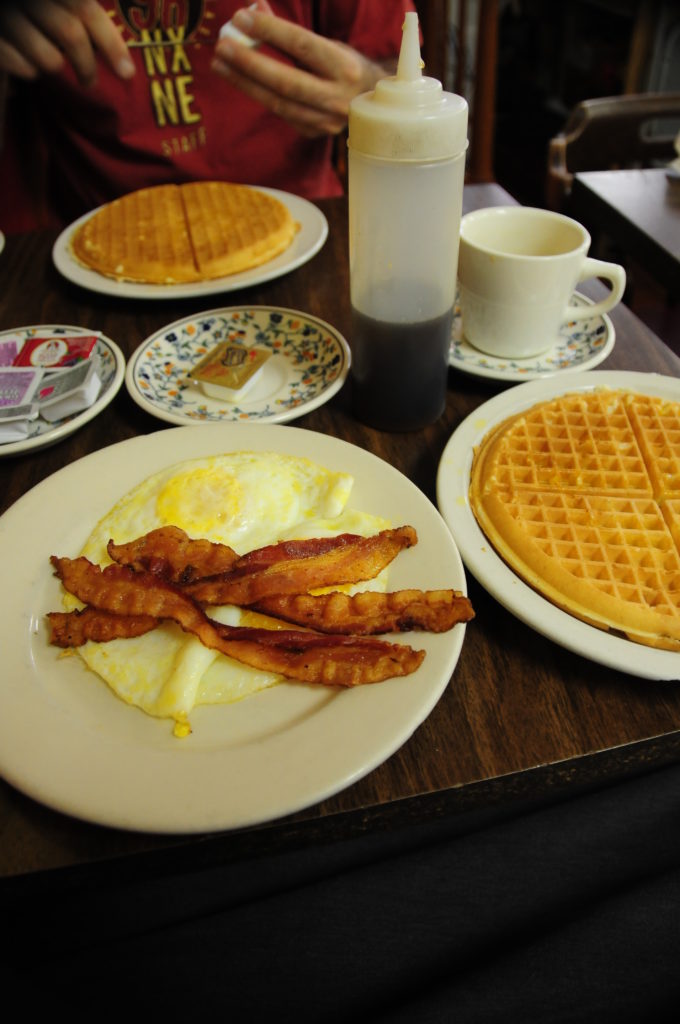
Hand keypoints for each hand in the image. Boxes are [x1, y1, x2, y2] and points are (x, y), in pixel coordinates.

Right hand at [0, 0, 134, 86]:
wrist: (2, 25)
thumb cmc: (35, 16)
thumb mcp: (61, 9)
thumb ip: (82, 16)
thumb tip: (122, 58)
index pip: (86, 9)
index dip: (111, 43)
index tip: (127, 73)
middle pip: (71, 34)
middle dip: (87, 66)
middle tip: (90, 82)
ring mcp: (6, 17)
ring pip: (49, 58)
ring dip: (54, 67)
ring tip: (49, 62)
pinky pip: (25, 69)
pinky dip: (29, 73)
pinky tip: (25, 65)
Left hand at [212, 3, 387, 136]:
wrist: (373, 105)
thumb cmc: (344, 66)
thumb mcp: (325, 44)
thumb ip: (288, 30)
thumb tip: (252, 9)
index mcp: (345, 67)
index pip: (301, 45)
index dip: (269, 31)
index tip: (241, 18)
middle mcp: (338, 97)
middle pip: (286, 81)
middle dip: (250, 63)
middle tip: (222, 47)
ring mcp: (326, 121)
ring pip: (278, 103)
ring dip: (245, 83)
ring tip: (220, 64)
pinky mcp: (314, 133)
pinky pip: (280, 112)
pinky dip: (259, 95)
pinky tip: (241, 81)